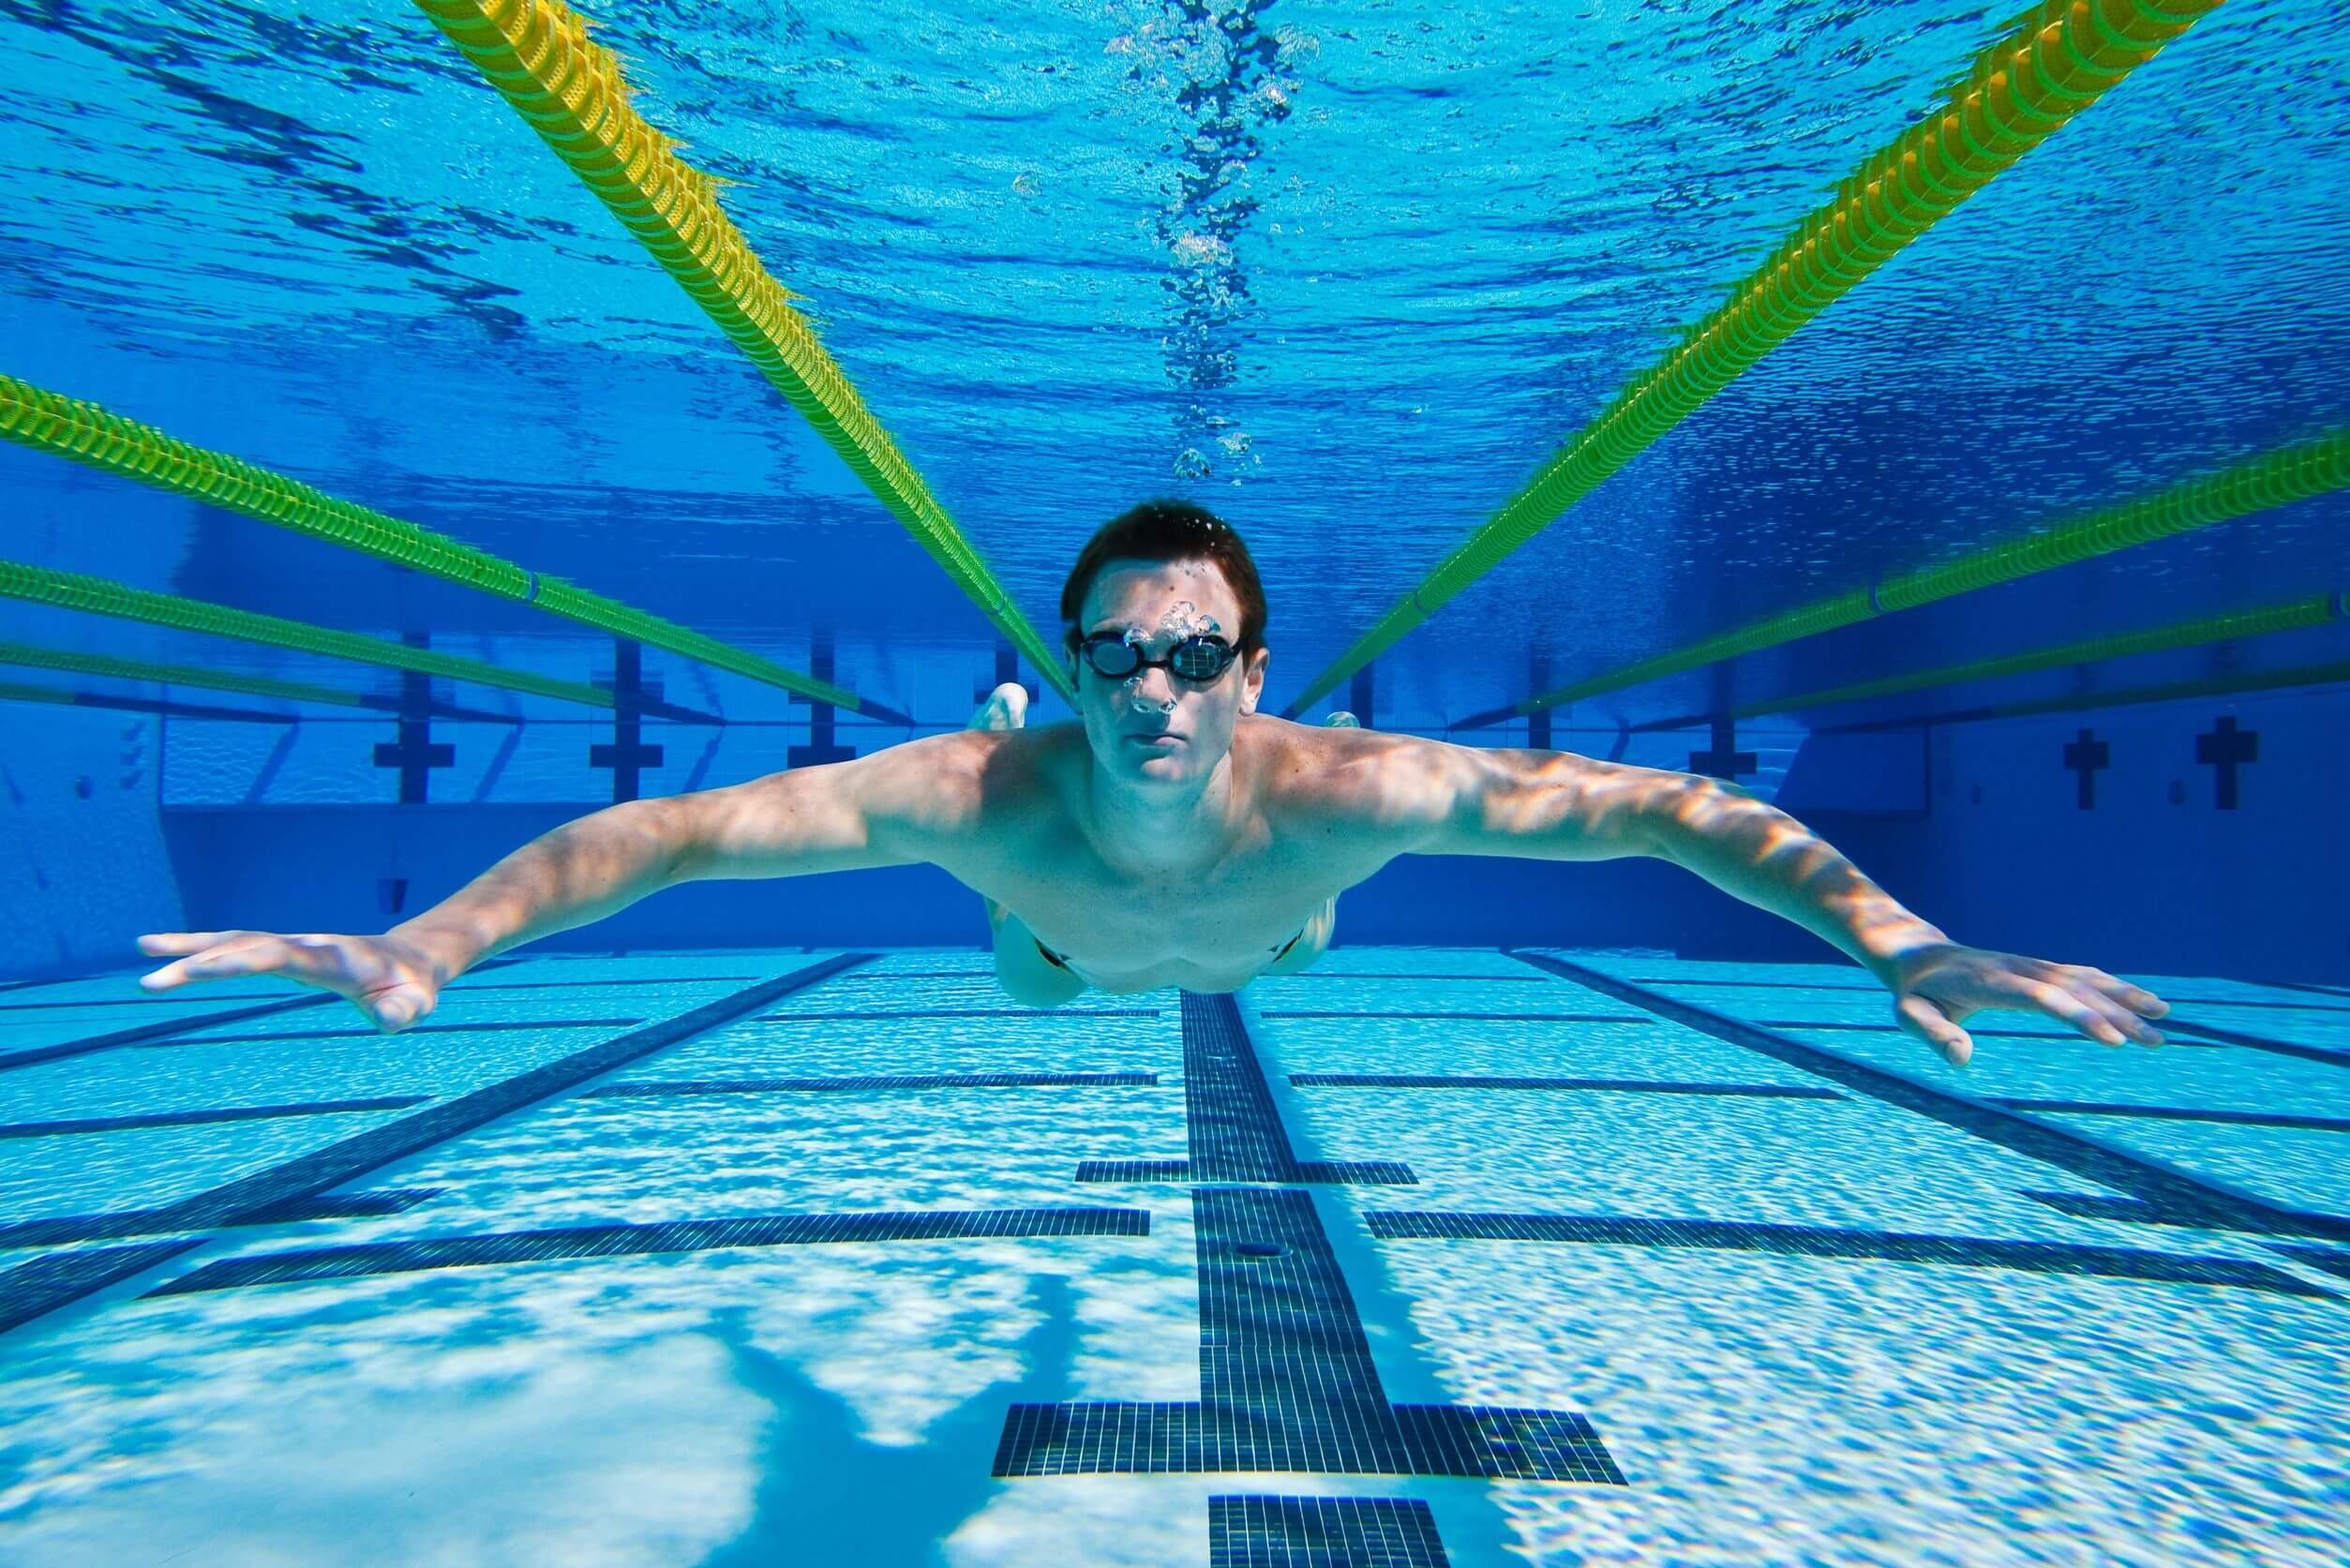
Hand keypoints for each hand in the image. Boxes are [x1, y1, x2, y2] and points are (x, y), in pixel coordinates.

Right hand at [136, 930, 446, 1032]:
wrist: (413, 958)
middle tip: (149, 980)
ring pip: (237, 940)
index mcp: (330, 959)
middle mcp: (306, 944)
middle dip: (198, 962)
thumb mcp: (415, 1004)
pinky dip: (206, 946)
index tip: (197, 971)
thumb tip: (389, 1018)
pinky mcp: (285, 949)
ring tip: (144, 948)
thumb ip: (401, 1012)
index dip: (238, 963)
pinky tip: (171, 952)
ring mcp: (293, 944)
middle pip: (246, 948)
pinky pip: (240, 945)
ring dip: (191, 946)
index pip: (277, 958)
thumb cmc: (412, 987)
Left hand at [1879, 942, 2168, 1066]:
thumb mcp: (1908, 1016)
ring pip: (2085, 979)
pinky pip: (2081, 975)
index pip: (2045, 999)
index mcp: (1993, 983)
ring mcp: (2032, 965)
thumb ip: (1932, 1036)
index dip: (2080, 1017)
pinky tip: (2140, 999)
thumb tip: (1961, 1060)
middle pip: (2076, 990)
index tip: (2115, 1040)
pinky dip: (2112, 985)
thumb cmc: (1914, 994)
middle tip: (2156, 1042)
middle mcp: (2020, 969)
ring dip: (2125, 996)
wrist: (1918, 957)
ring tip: (2164, 1016)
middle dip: (2119, 1015)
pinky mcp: (2038, 968)